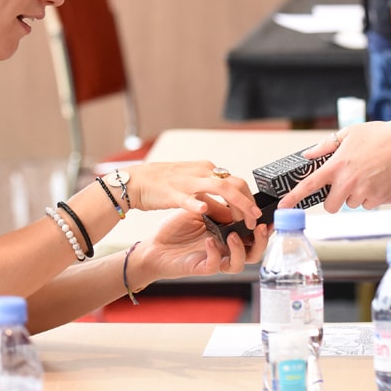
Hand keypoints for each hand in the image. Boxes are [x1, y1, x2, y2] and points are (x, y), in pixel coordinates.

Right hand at [127, 161, 260, 222]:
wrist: (135, 181)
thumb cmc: (163, 186)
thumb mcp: (193, 189)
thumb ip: (213, 201)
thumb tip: (231, 213)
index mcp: (206, 170)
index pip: (236, 182)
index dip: (248, 199)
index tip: (254, 214)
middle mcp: (201, 172)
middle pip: (234, 184)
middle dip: (248, 202)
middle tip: (254, 220)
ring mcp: (187, 181)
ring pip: (219, 188)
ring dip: (235, 203)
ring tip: (244, 220)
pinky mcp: (171, 192)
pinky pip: (186, 198)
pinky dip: (196, 204)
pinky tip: (203, 211)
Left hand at [137, 208, 269, 281]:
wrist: (154, 246)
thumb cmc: (176, 229)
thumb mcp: (199, 211)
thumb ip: (219, 209)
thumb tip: (238, 199)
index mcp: (228, 234)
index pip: (253, 233)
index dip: (264, 225)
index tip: (270, 214)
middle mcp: (225, 248)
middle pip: (255, 252)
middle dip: (262, 240)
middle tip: (260, 226)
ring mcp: (215, 259)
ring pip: (240, 263)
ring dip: (240, 249)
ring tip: (233, 235)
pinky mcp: (201, 267)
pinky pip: (215, 265)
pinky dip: (215, 253)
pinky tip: (209, 241)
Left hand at [279, 120, 390, 212]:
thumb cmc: (378, 135)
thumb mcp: (349, 133)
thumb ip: (326, 146)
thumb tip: (309, 154)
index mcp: (335, 166)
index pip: (308, 186)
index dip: (292, 198)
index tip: (282, 207)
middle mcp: (346, 182)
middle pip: (330, 206)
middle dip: (334, 200)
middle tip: (343, 186)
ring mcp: (362, 192)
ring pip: (350, 204)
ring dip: (354, 196)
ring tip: (366, 176)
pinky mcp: (377, 198)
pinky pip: (367, 204)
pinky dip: (369, 197)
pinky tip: (377, 181)